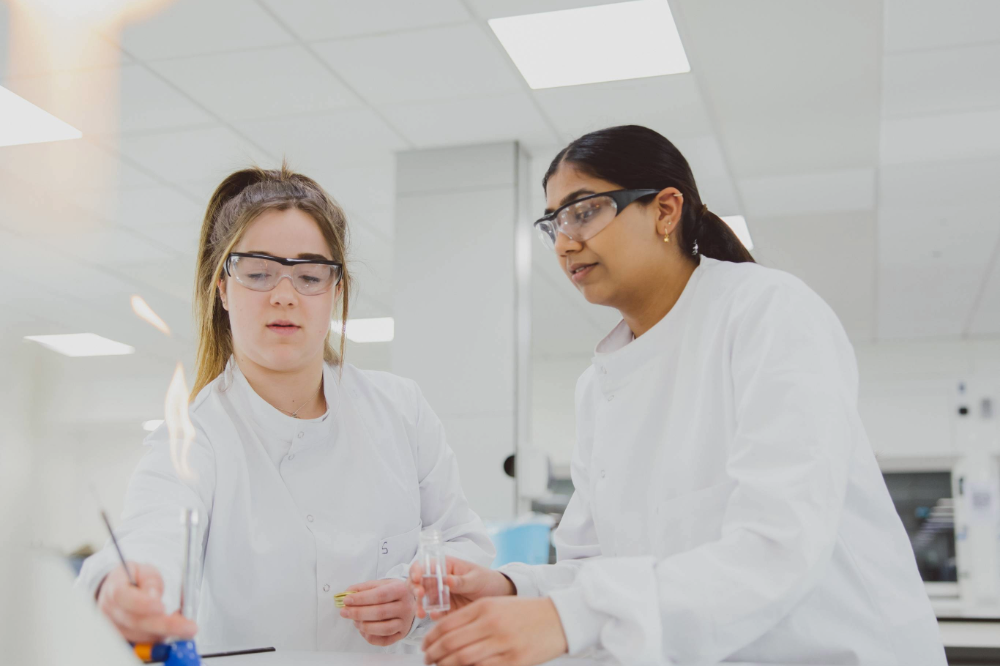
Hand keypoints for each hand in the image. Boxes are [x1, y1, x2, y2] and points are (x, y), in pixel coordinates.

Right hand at [96, 562, 197, 643]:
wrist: (124, 587)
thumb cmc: (136, 578)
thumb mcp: (146, 571)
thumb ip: (152, 582)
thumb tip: (155, 597)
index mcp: (114, 588)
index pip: (122, 596)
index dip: (142, 603)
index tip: (161, 607)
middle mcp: (112, 610)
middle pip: (135, 621)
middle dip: (165, 625)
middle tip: (188, 627)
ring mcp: (117, 626)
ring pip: (142, 634)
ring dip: (166, 632)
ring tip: (187, 627)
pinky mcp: (127, 636)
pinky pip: (145, 639)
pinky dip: (162, 635)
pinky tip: (176, 630)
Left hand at [340, 579, 417, 646]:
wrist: (410, 602)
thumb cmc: (392, 592)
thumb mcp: (381, 584)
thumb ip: (364, 587)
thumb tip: (347, 593)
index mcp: (401, 590)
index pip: (380, 595)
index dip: (361, 598)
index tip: (346, 600)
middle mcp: (406, 607)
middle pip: (380, 613)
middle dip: (358, 613)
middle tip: (344, 612)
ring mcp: (405, 622)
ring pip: (383, 629)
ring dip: (364, 626)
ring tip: (354, 621)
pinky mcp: (402, 634)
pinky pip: (384, 640)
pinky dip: (370, 637)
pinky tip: (363, 629)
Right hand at [408, 557, 514, 619]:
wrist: (499, 597)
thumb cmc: (487, 580)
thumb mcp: (476, 578)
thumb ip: (461, 581)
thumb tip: (447, 579)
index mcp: (445, 566)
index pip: (425, 565)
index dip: (417, 569)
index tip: (417, 577)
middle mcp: (439, 581)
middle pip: (419, 582)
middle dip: (415, 588)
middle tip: (419, 594)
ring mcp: (441, 596)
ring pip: (423, 600)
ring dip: (419, 605)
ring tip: (422, 612)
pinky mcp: (445, 610)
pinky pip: (434, 613)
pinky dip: (432, 615)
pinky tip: (435, 616)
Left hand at [421, 597, 567, 665]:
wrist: (559, 618)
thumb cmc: (526, 612)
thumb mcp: (497, 605)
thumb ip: (472, 617)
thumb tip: (446, 634)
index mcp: (484, 607)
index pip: (447, 624)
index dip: (430, 638)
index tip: (424, 645)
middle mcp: (491, 624)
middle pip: (450, 643)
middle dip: (433, 654)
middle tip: (427, 659)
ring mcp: (502, 644)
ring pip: (462, 659)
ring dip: (445, 665)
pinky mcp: (513, 661)